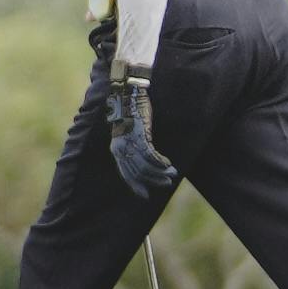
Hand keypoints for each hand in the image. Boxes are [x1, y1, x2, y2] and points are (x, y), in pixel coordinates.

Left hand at [106, 68, 177, 207]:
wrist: (129, 93)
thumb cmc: (130, 112)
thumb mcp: (128, 132)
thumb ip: (132, 147)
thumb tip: (143, 162)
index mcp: (116, 149)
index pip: (126, 174)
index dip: (136, 186)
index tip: (147, 195)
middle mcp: (120, 148)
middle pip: (137, 173)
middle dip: (153, 181)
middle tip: (166, 184)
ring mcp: (130, 143)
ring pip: (146, 167)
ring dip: (160, 173)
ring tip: (171, 174)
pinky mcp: (140, 136)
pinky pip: (152, 156)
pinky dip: (161, 162)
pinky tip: (168, 164)